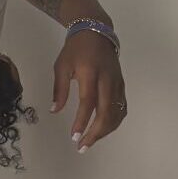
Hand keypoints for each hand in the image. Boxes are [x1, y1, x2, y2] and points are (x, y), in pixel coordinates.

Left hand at [52, 29, 125, 151]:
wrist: (96, 32)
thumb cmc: (75, 49)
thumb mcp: (61, 66)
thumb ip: (59, 89)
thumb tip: (54, 111)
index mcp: (90, 73)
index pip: (88, 102)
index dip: (83, 121)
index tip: (74, 136)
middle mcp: (107, 79)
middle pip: (106, 112)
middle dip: (95, 133)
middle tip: (82, 146)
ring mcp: (117, 83)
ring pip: (116, 113)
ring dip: (105, 131)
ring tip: (90, 141)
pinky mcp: (122, 85)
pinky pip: (122, 108)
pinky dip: (114, 122)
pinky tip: (103, 130)